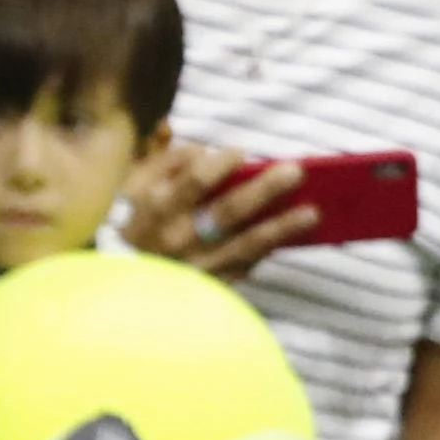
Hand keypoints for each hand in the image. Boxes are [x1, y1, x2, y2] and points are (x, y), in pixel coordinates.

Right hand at [120, 138, 317, 279]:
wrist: (127, 284)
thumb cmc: (140, 222)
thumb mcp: (137, 187)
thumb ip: (167, 162)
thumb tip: (204, 152)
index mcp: (158, 209)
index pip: (195, 182)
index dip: (219, 165)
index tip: (240, 152)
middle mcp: (179, 240)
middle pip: (228, 211)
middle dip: (264, 189)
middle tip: (295, 171)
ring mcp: (198, 267)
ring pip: (246, 245)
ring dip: (281, 227)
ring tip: (312, 212)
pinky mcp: (213, 287)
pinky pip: (246, 266)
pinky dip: (269, 249)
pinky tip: (292, 235)